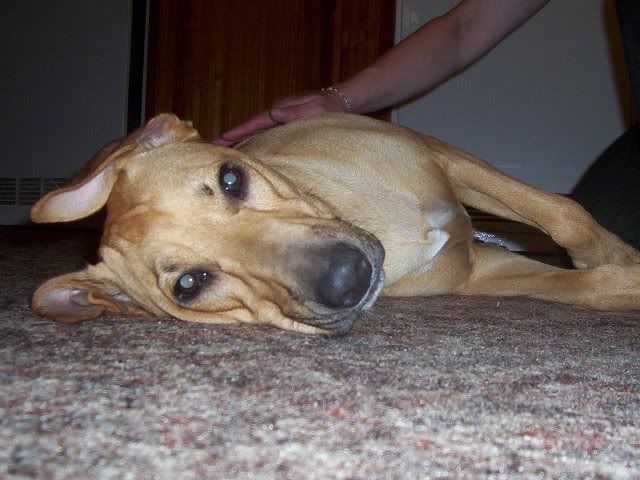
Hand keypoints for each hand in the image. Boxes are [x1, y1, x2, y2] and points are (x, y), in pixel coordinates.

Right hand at [214, 90, 348, 145]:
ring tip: (223, 152)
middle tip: (211, 149)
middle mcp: (276, 115)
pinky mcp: (285, 126)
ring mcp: (280, 121)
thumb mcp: (314, 108)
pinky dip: (253, 142)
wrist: (339, 101)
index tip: (219, 140)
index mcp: (278, 112)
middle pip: (249, 129)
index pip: (253, 124)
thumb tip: (274, 113)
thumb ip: (295, 111)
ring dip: (241, 142)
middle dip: (231, 138)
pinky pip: (265, 136)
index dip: (236, 132)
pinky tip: (248, 151)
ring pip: (256, 133)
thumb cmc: (328, 106)